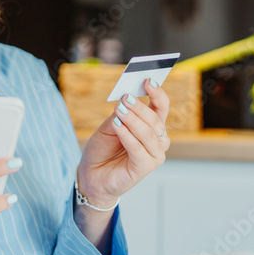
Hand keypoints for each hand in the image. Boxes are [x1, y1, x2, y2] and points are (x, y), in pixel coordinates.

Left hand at [77, 79, 170, 206]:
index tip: (148, 80)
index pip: (161, 107)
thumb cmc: (102, 149)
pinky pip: (138, 148)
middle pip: (156, 119)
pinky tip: (118, 126)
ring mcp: (154, 155)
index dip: (158, 93)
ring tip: (119, 110)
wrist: (92, 174)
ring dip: (133, 120)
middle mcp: (157, 140)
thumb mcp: (108, 127)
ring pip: (148, 133)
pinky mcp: (145, 167)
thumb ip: (120, 115)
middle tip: (126, 97)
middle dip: (140, 107)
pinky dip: (128, 136)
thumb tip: (127, 100)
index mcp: (151, 126)